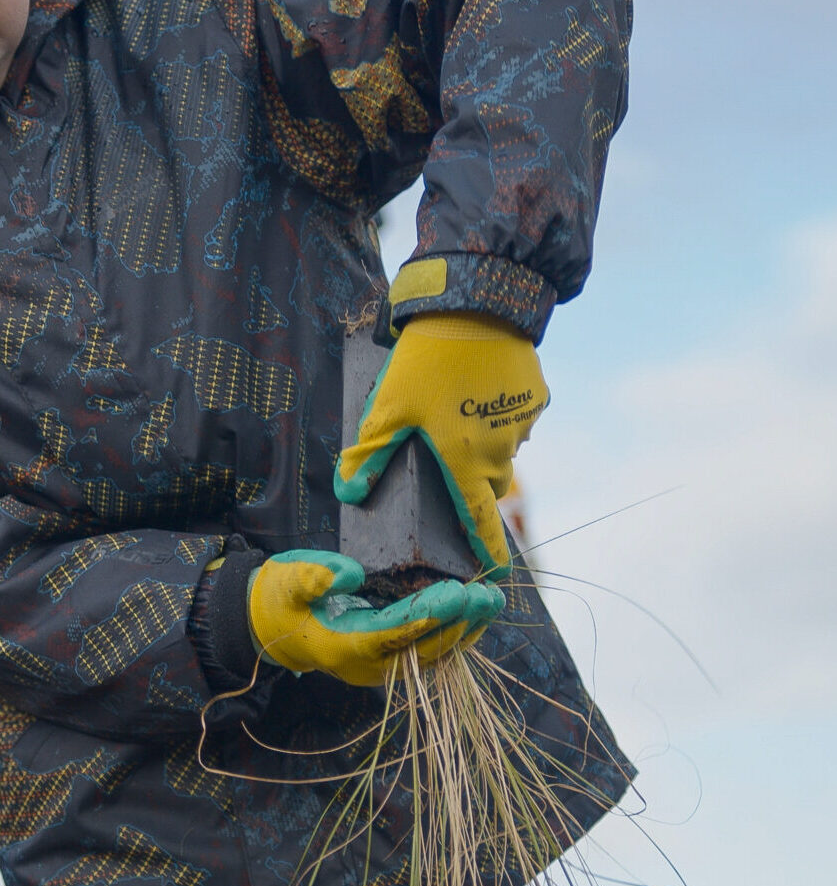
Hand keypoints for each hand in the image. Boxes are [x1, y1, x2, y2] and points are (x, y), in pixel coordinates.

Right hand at [248, 549, 502, 685]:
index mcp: (343, 647)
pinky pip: (430, 650)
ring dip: (465, 630)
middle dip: (459, 622)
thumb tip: (351, 574)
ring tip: (492, 601)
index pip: (396, 631)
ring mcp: (382, 667)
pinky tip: (474, 613)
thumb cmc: (279, 598)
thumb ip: (312, 576)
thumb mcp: (284, 580)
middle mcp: (369, 666)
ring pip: (434, 654)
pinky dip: (455, 632)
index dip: (429, 613)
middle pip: (424, 648)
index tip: (458, 592)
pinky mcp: (391, 658)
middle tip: (487, 594)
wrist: (271, 626)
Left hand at [334, 312, 547, 577]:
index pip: (479, 522)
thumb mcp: (387, 409)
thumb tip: (348, 492)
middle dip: (470, 481)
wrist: (479, 309)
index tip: (495, 576)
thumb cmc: (428, 364)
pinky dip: (498, 414)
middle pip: (488, 485)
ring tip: (454, 412)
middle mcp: (502, 451)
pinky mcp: (536, 397)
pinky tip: (474, 390)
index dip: (488, 553)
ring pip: (503, 450)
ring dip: (483, 443)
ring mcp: (523, 424)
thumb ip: (367, 455)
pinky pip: (516, 419)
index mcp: (465, 462)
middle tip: (443, 455)